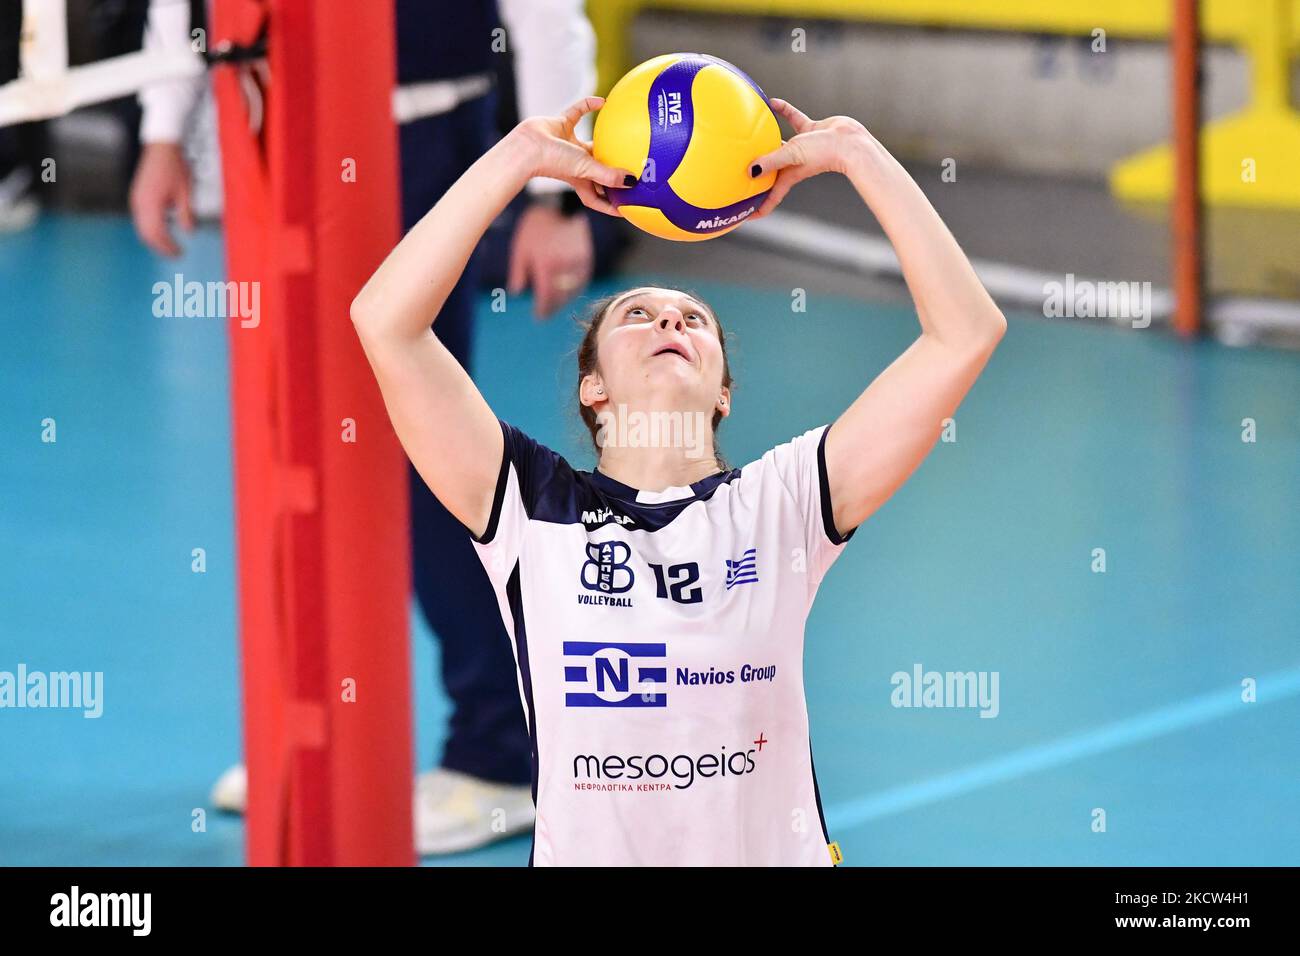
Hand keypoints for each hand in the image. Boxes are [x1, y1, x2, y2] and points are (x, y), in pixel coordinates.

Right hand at [129, 142, 194, 256]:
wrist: (161, 148)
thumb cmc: (174, 166)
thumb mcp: (185, 192)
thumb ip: (186, 214)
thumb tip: (188, 231)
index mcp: (152, 203)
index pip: (157, 233)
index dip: (167, 246)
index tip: (179, 253)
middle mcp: (140, 203)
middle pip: (146, 234)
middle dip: (160, 246)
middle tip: (175, 254)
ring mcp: (136, 199)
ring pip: (141, 228)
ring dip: (154, 239)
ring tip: (169, 246)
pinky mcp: (137, 197)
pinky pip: (140, 219)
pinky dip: (150, 229)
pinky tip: (161, 232)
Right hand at [508, 96, 635, 217]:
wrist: (529, 145)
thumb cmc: (554, 161)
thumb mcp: (586, 170)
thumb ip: (609, 176)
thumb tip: (632, 182)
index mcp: (580, 180)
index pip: (597, 198)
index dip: (609, 205)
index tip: (623, 209)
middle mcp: (575, 164)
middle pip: (596, 171)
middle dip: (610, 173)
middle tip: (629, 170)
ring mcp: (568, 144)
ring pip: (589, 142)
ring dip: (603, 139)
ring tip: (621, 135)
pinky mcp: (561, 124)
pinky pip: (577, 111)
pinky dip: (588, 105)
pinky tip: (602, 101)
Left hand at [508, 203, 593, 319]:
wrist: (562, 206)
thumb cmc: (537, 227)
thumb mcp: (521, 247)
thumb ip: (518, 271)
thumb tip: (516, 292)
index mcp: (546, 264)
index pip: (546, 296)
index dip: (543, 309)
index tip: (538, 317)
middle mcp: (564, 267)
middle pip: (560, 297)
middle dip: (552, 307)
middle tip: (546, 313)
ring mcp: (578, 264)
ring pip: (572, 291)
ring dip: (563, 300)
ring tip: (554, 304)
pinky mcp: (587, 261)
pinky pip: (580, 282)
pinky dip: (572, 289)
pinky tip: (565, 291)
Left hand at [748, 98, 871, 220]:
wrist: (850, 141)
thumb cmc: (824, 152)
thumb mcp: (792, 155)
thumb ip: (772, 161)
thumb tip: (750, 171)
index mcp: (788, 176)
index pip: (770, 198)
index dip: (758, 209)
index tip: (743, 216)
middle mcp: (793, 164)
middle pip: (770, 173)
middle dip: (756, 177)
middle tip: (736, 175)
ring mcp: (801, 148)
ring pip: (778, 145)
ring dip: (766, 141)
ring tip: (749, 135)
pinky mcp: (810, 131)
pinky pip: (792, 119)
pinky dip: (783, 111)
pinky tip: (771, 102)